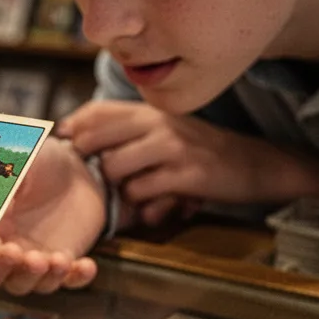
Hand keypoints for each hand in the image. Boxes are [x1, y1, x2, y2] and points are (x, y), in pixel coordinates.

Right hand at [0, 137, 100, 294]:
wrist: (77, 169)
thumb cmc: (43, 161)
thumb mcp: (23, 165)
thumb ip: (5, 181)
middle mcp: (9, 246)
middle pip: (1, 275)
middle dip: (12, 269)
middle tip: (24, 255)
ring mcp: (36, 257)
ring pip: (31, 283)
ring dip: (43, 277)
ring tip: (57, 260)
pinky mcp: (65, 261)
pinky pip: (68, 281)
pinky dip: (76, 278)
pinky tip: (85, 266)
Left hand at [59, 100, 318, 223]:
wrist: (255, 164)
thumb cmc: (200, 152)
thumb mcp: (166, 131)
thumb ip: (129, 133)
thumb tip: (77, 140)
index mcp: (149, 111)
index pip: (95, 111)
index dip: (72, 128)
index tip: (62, 146)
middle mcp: (157, 122)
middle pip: (94, 137)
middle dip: (85, 161)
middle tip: (94, 178)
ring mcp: (172, 146)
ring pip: (114, 167)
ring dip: (117, 188)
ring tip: (133, 194)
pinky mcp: (186, 173)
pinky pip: (141, 191)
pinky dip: (142, 205)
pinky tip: (156, 207)